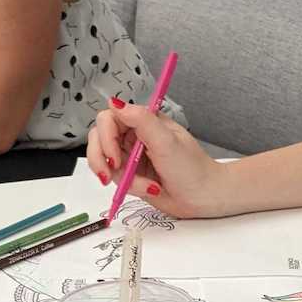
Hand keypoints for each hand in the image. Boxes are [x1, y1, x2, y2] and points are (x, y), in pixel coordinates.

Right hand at [86, 100, 229, 217]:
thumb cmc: (192, 169)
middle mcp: (134, 136)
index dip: (106, 137)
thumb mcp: (167, 141)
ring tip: (147, 185)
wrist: (203, 198)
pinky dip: (129, 187)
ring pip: (104, 162)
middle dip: (103, 159)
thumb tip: (116, 103)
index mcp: (143, 121)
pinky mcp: (130, 174)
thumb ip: (141, 120)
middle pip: (98, 139)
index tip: (115, 156)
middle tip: (115, 171)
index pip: (108, 119)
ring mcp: (130, 156)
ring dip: (122, 178)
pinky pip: (115, 179)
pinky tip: (149, 188)